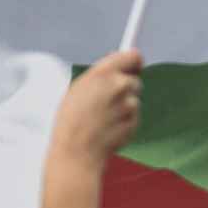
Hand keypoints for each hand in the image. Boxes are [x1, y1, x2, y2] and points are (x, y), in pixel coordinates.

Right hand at [49, 49, 141, 170]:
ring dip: (124, 106)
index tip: (134, 65)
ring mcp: (129, 104)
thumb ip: (101, 76)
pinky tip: (109, 128)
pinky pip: (134, 116)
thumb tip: (119, 69)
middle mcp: (119, 85)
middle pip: (135, 80)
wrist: (77, 150)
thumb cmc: (72, 120)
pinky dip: (125, 121)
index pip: (133, 56)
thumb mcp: (79, 88)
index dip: (133, 61)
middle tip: (109, 99)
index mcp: (103, 73)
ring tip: (103, 117)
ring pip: (134, 99)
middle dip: (126, 87)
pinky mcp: (135, 120)